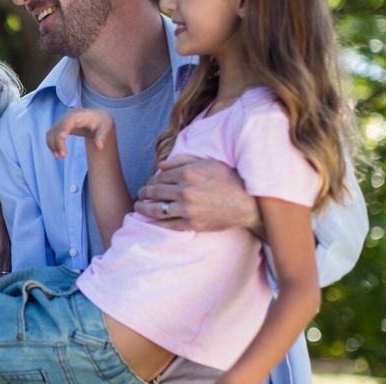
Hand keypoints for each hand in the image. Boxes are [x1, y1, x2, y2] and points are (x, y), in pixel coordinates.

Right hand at [46, 108, 115, 158]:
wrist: (97, 117)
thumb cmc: (102, 122)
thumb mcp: (106, 127)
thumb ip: (102, 136)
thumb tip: (99, 147)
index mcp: (80, 115)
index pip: (69, 120)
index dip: (64, 128)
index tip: (61, 138)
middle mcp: (68, 117)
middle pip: (58, 128)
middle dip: (58, 143)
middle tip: (63, 157)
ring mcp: (62, 122)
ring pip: (52, 132)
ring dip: (52, 145)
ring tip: (58, 158)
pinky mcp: (60, 127)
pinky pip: (51, 135)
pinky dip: (51, 144)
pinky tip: (56, 154)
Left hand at [135, 155, 261, 233]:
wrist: (247, 203)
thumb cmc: (228, 179)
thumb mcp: (207, 163)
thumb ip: (182, 161)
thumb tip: (160, 165)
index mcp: (187, 173)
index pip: (159, 177)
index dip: (152, 180)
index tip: (150, 183)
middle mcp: (185, 191)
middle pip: (155, 192)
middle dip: (144, 193)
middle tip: (141, 194)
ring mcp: (187, 209)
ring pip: (156, 209)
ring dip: (143, 208)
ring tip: (138, 207)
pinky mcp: (192, 223)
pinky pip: (168, 223)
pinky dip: (156, 222)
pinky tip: (150, 219)